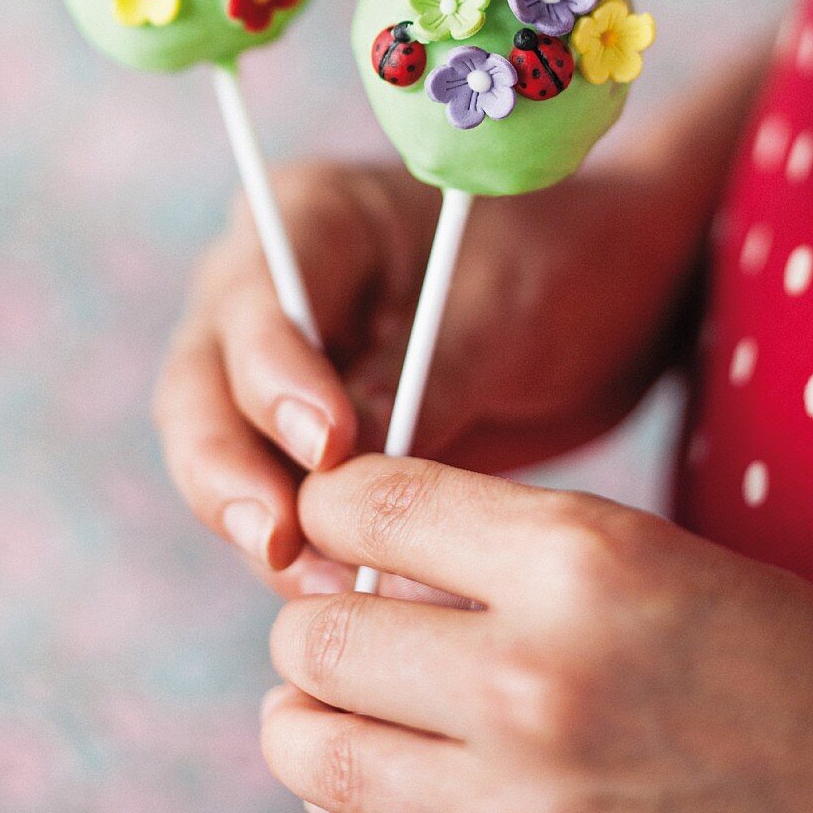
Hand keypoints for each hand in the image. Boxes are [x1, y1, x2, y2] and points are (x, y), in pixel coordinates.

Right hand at [151, 150, 700, 598]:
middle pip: (204, 389)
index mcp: (312, 219)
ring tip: (335, 588)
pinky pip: (288, 499)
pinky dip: (313, 548)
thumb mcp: (502, 307)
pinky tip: (355, 593)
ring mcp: (286, 372)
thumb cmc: (563, 263)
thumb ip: (420, 378)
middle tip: (277, 543)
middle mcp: (274, 295)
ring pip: (232, 459)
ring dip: (271, 527)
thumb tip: (337, 468)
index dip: (274, 380)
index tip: (329, 448)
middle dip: (231, 471)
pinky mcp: (317, 440)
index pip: (256, 302)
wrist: (608, 297)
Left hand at [263, 455, 812, 812]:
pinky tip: (393, 775)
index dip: (329, 504)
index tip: (335, 519)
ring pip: (310, 748)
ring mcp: (522, 805)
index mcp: (574, 561)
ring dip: (308, 714)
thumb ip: (485, 545)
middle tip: (339, 616)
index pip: (367, 508)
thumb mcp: (633, 551)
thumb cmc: (750, 652)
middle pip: (314, 635)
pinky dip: (351, 801)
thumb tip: (350, 555)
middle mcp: (535, 680)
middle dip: (309, 618)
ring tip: (343, 697)